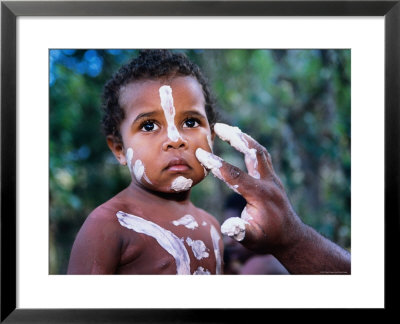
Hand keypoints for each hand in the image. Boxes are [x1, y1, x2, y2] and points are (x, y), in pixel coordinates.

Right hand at [196, 123, 302, 253]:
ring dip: (244, 138)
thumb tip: (229, 226)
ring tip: (229, 129)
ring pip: (259, 151)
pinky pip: (262, 156)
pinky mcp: (272, 178)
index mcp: (261, 195)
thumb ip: (241, 232)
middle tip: (218, 126)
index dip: (217, 164)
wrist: (290, 237)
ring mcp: (272, 178)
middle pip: (253, 152)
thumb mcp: (253, 241)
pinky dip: (250, 145)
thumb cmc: (268, 239)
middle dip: (235, 138)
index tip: (201, 153)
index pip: (235, 175)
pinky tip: (242, 141)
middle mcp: (269, 182)